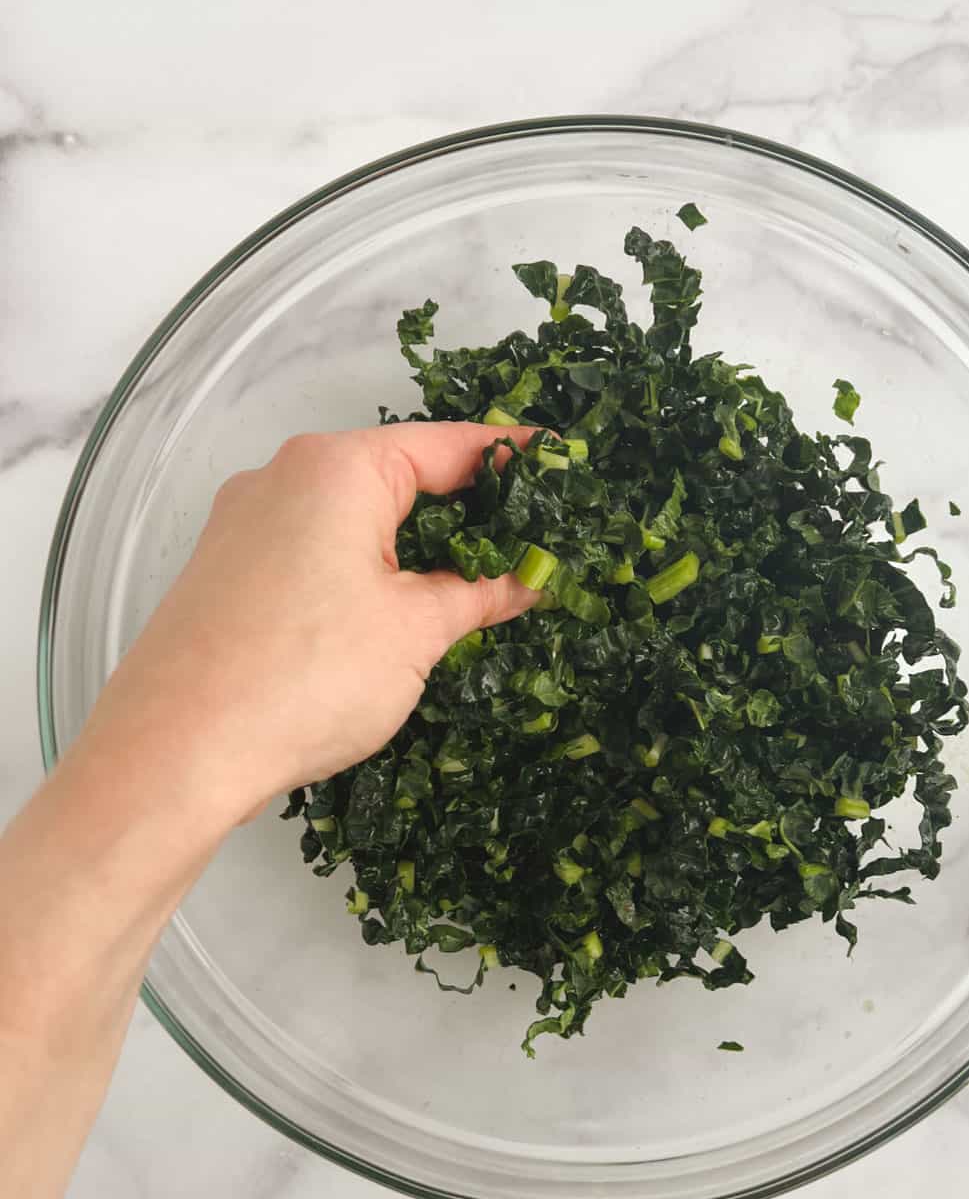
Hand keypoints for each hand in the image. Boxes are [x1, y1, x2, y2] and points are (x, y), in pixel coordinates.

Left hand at [75, 421, 539, 829]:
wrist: (175, 753)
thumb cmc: (304, 677)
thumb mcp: (417, 631)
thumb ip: (480, 593)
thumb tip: (528, 579)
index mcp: (338, 467)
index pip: (449, 445)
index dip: (512, 461)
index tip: (563, 467)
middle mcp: (284, 476)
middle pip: (398, 476)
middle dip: (465, 511)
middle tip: (532, 541)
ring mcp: (246, 522)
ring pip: (354, 516)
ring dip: (415, 546)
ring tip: (475, 584)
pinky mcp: (226, 570)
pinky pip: (314, 549)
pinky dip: (365, 569)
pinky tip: (397, 613)